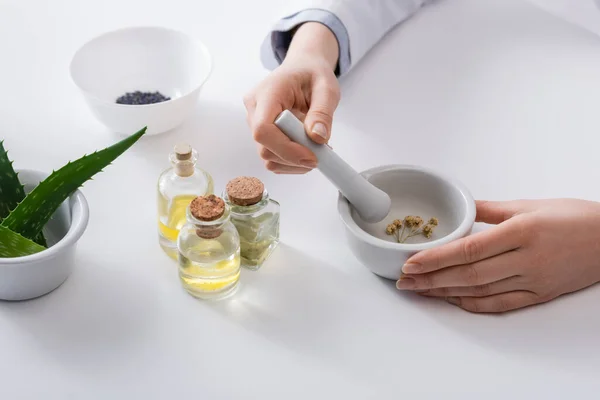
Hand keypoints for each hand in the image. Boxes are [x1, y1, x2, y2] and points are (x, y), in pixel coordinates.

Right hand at [243, 22, 339, 173]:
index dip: (287, 149)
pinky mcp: (262, 134)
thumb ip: (322, 112)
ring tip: (316, 148)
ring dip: (295, 161)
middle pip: (265, 148)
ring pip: (268, 157)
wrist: (303, 68)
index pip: (263, 130)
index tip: (313, 156)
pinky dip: (292, 161)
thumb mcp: (326, 87)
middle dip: (295, 157)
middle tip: (322, 153)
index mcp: (267, 93)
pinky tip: (307, 148)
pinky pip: (273, 157)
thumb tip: (317, 138)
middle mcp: (254, 109)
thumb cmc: (313, 74)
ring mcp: (254, 123)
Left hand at [396, 199, 599, 312]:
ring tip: (420, 291)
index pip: (469, 249)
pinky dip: (473, 304)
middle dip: (431, 279)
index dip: (436, 258)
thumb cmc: (574, 217)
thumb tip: (463, 208)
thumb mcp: (530, 204)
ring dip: (445, 292)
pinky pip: (500, 304)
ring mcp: (533, 281)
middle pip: (469, 274)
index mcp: (521, 231)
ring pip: (480, 292)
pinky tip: (452, 300)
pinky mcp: (539, 295)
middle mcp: (526, 259)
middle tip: (404, 281)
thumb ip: (491, 210)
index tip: (411, 263)